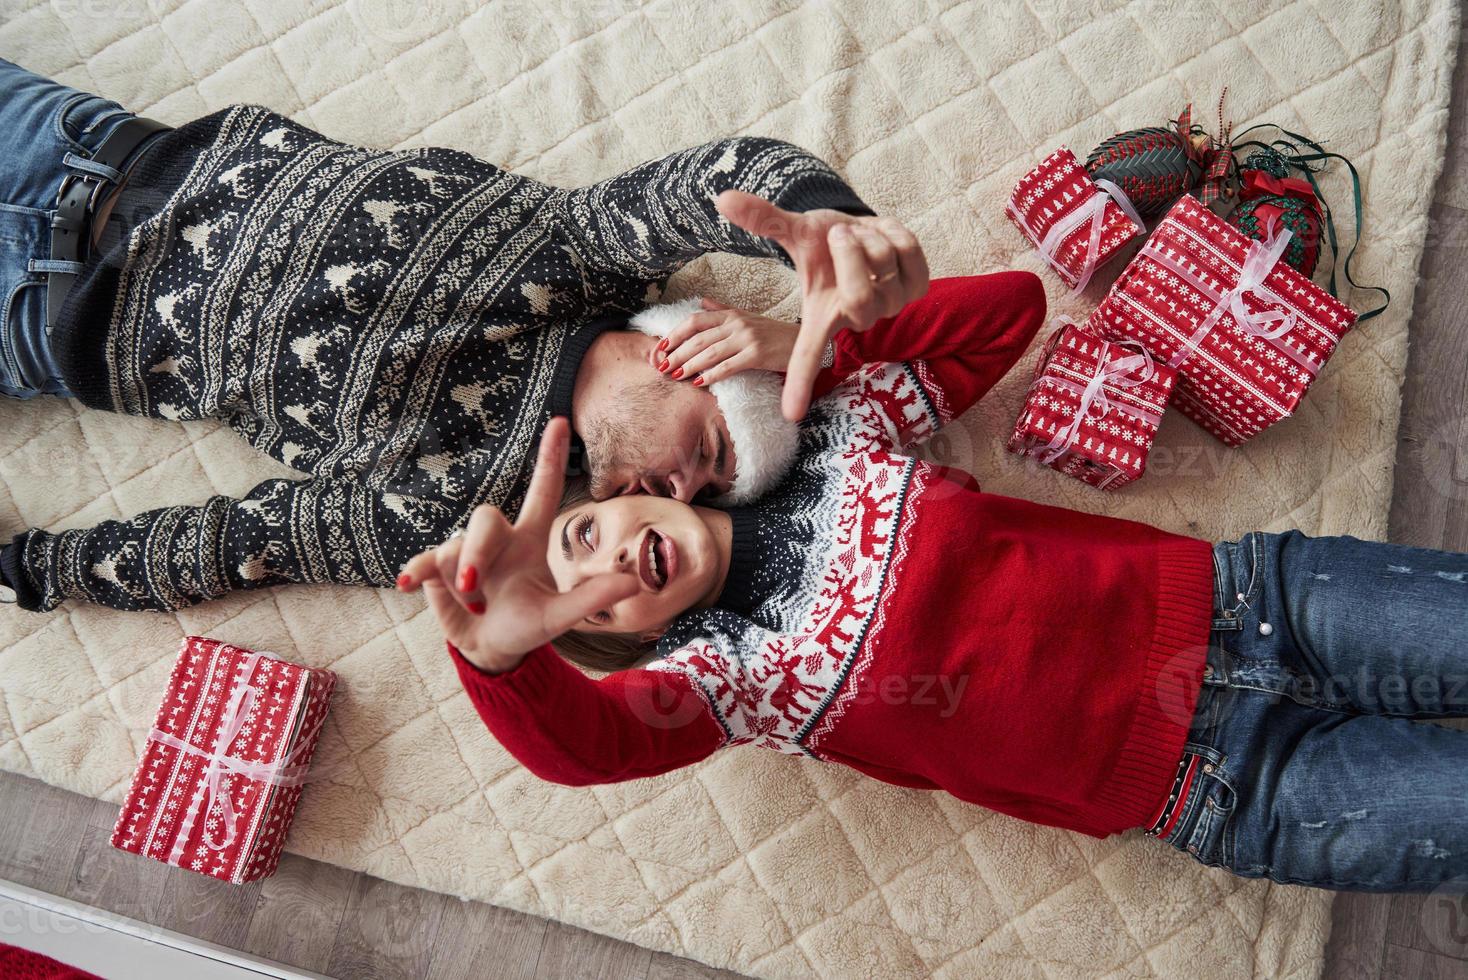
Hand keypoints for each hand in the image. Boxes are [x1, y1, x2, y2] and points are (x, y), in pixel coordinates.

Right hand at [396, 417, 638, 673]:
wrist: (491, 650)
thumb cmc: (527, 626)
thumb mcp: (559, 617)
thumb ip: (592, 598)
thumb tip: (635, 582)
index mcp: (530, 540)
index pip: (543, 490)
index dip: (550, 457)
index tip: (559, 421)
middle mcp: (498, 539)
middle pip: (485, 517)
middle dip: (476, 551)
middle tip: (474, 587)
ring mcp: (465, 552)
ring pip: (456, 546)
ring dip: (462, 581)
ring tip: (476, 606)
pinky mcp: (438, 569)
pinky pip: (426, 561)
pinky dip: (417, 572)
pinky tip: (406, 582)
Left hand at [647, 297, 798, 386]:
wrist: (804, 342)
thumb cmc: (774, 333)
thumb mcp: (747, 317)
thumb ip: (722, 310)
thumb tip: (701, 302)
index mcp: (731, 314)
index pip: (695, 320)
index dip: (675, 334)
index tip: (661, 348)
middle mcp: (737, 323)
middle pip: (698, 338)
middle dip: (677, 353)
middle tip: (663, 367)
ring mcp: (747, 338)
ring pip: (709, 352)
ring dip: (689, 365)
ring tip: (675, 376)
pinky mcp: (757, 354)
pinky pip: (728, 366)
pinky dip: (711, 375)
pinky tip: (699, 382)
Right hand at [715, 190, 928, 420]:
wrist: (861, 232)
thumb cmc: (823, 243)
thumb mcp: (794, 232)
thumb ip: (762, 219)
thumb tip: (723, 198)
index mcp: (823, 317)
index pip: (808, 355)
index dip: (800, 383)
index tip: (791, 414)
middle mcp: (857, 319)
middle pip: (859, 297)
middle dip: (848, 253)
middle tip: (838, 235)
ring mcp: (891, 305)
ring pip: (884, 265)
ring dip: (868, 236)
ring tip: (859, 238)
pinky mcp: (918, 286)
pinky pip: (908, 251)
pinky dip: (894, 232)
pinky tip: (884, 237)